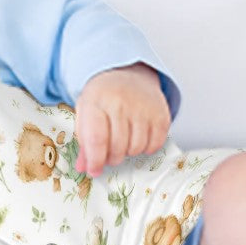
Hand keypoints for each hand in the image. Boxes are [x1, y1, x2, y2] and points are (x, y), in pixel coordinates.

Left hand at [74, 62, 170, 176]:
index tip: (94, 170)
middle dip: (111, 157)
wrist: (126, 74)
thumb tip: (85, 168)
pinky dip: (146, 147)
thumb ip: (84, 141)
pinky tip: (138, 137)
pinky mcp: (161, 113)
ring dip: (128, 152)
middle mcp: (120, 102)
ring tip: (124, 140)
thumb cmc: (103, 98)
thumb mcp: (86, 113)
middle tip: (110, 152)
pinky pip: (155, 145)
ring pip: (136, 148)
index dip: (95, 160)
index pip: (96, 139)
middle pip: (117, 148)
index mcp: (96, 102)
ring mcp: (143, 107)